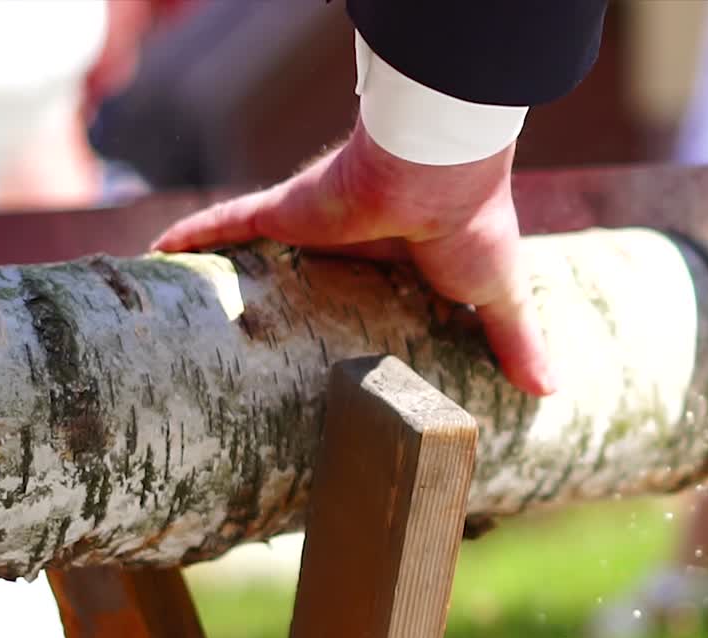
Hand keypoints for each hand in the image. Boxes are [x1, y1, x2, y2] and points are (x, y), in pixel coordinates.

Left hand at [153, 120, 556, 396]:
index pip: (372, 299)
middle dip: (290, 309)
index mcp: (402, 267)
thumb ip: (515, 342)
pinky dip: (191, 239)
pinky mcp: (284, 214)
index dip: (356, 325)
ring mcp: (312, 233)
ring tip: (200, 320)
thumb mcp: (499, 297)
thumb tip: (550, 393)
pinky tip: (157, 255)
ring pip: (260, 257)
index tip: (343, 361)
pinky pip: (225, 225)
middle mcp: (350, 249)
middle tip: (263, 357)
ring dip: (231, 278)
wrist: (441, 174)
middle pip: (310, 282)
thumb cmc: (473, 229)